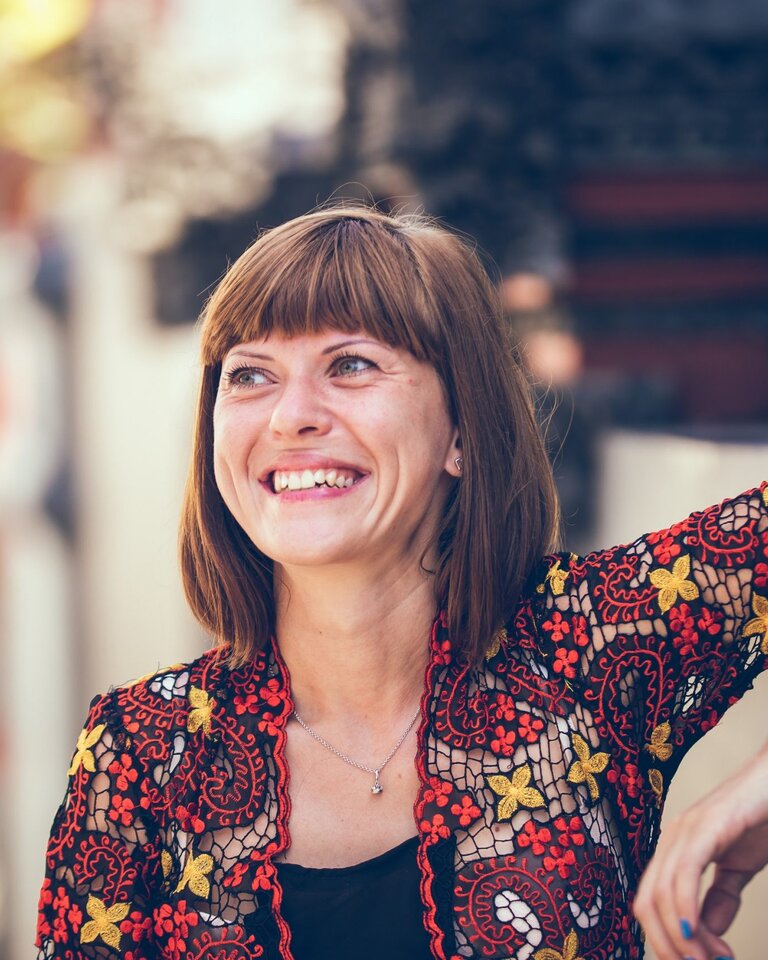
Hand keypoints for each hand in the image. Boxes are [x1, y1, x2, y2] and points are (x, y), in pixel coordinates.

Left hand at [634, 742, 767, 959]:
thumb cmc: (758, 819)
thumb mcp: (737, 867)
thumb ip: (721, 896)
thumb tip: (705, 929)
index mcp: (672, 851)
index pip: (648, 904)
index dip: (663, 942)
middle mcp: (670, 840)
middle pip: (645, 905)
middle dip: (668, 946)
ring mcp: (683, 831)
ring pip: (661, 895)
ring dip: (683, 938)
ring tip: (711, 958)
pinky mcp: (704, 827)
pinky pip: (684, 874)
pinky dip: (687, 909)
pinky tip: (700, 933)